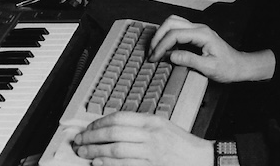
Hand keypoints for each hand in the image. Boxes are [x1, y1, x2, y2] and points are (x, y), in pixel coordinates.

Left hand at [72, 111, 211, 165]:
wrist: (200, 159)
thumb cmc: (181, 144)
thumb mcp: (162, 126)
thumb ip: (140, 125)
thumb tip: (113, 128)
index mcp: (152, 121)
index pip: (119, 117)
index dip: (99, 122)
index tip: (88, 127)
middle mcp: (150, 135)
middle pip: (113, 132)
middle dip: (91, 136)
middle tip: (79, 140)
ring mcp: (149, 152)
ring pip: (115, 149)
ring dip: (95, 151)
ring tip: (84, 152)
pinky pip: (123, 165)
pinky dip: (107, 164)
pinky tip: (98, 163)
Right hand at [148, 15, 274, 82]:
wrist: (239, 66)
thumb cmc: (227, 67)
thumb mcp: (209, 68)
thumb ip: (190, 60)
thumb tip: (171, 56)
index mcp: (202, 34)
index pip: (175, 34)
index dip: (161, 46)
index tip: (154, 58)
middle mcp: (199, 28)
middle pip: (171, 22)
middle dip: (158, 36)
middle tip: (151, 53)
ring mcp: (197, 30)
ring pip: (173, 22)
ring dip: (161, 34)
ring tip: (154, 50)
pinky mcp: (195, 34)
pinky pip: (177, 29)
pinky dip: (167, 35)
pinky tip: (164, 48)